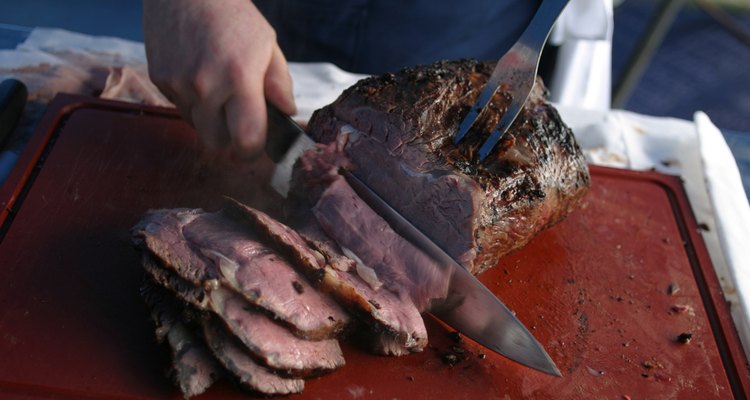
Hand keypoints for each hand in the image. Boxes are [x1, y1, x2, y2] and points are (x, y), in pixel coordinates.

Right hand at [143, 0, 295, 158]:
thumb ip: (279, 83)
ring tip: (218, 89)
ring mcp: (179, 84)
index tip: (256, 145)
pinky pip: (180, 107)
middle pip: (217, 143)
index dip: (253, 150)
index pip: (246, 138)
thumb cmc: (233, 15)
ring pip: (197, 126)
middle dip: (229, 138)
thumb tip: (287, 112)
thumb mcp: (267, 44)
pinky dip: (192, 102)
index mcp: (239, 78)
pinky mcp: (160, 79)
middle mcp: (206, 86)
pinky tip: (198, 76)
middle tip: (238, 121)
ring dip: (209, 119)